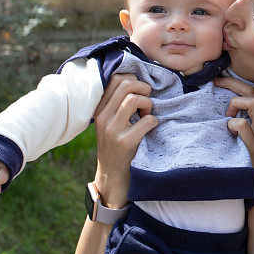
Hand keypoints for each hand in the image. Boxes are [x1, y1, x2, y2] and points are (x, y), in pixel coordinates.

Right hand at [92, 73, 157, 206]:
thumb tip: (139, 81)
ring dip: (148, 104)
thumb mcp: (111, 121)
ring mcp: (113, 130)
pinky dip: (154, 121)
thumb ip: (118, 102)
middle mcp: (103, 117)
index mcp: (99, 109)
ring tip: (147, 115)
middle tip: (147, 103)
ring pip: (134, 99)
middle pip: (126, 85)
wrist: (112, 174)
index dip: (134, 80)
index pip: (116, 78)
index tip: (140, 92)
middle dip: (144, 89)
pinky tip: (150, 128)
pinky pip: (147, 120)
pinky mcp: (125, 142)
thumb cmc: (117, 143)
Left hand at [213, 76, 253, 176]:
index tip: (218, 80)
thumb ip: (240, 127)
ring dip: (236, 102)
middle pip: (252, 91)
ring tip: (227, 115)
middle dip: (232, 82)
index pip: (253, 92)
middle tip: (215, 81)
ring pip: (253, 103)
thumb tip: (222, 115)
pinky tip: (230, 132)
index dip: (235, 83)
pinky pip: (244, 126)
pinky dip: (234, 125)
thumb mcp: (246, 142)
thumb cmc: (252, 167)